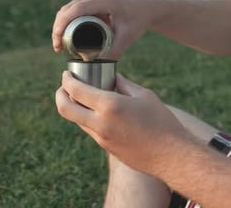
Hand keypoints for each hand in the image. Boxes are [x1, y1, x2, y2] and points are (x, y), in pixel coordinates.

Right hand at [52, 0, 150, 59]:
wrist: (147, 9)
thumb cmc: (138, 21)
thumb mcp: (127, 38)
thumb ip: (114, 52)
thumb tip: (97, 65)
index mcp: (103, 1)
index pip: (75, 10)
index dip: (61, 25)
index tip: (58, 42)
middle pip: (67, 9)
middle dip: (58, 28)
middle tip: (57, 48)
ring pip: (68, 9)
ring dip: (60, 25)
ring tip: (59, 45)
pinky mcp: (92, 1)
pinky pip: (73, 9)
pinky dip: (66, 21)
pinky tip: (64, 34)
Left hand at [55, 71, 189, 174]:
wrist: (171, 156)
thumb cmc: (162, 122)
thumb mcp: (144, 95)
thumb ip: (124, 84)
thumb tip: (112, 77)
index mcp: (109, 105)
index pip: (76, 90)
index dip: (67, 80)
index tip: (67, 75)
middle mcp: (100, 123)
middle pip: (65, 109)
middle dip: (59, 95)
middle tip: (63, 88)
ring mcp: (101, 138)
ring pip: (76, 121)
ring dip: (73, 108)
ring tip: (82, 98)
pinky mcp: (106, 148)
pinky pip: (90, 130)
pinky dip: (87, 119)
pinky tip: (97, 113)